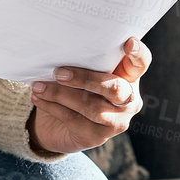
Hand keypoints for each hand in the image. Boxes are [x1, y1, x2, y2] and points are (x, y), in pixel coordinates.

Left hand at [27, 36, 150, 157]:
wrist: (59, 126)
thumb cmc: (74, 89)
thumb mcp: (81, 72)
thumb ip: (82, 62)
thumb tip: (59, 48)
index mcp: (129, 77)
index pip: (141, 63)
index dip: (138, 53)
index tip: (128, 42)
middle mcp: (129, 100)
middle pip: (114, 88)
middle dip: (85, 79)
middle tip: (58, 72)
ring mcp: (117, 121)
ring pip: (91, 107)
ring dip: (60, 94)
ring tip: (38, 86)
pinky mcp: (98, 137)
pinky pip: (74, 120)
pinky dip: (53, 107)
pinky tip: (38, 98)